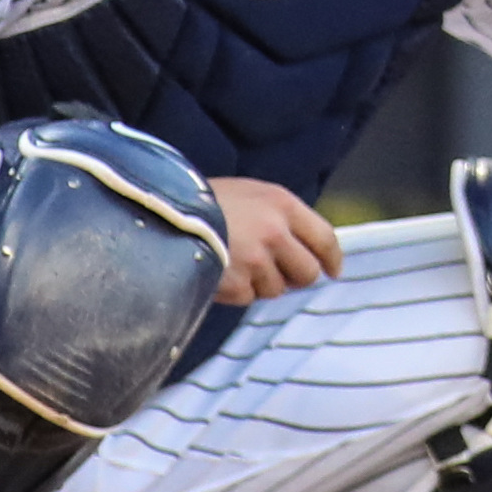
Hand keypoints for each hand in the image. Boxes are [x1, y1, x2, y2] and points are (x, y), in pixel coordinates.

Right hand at [206, 176, 339, 305]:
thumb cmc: (202, 201)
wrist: (159, 212)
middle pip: (307, 272)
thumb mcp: (248, 194)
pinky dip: (234, 291)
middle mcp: (275, 231)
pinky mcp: (236, 282)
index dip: (332, 259)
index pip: (325, 237)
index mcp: (282, 204)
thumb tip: (304, 248)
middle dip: (294, 278)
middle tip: (277, 274)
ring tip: (232, 262)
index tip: (332, 271)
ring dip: (259, 283)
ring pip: (276, 289)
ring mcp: (256, 259)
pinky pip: (247, 297)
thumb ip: (278, 217)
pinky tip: (217, 270)